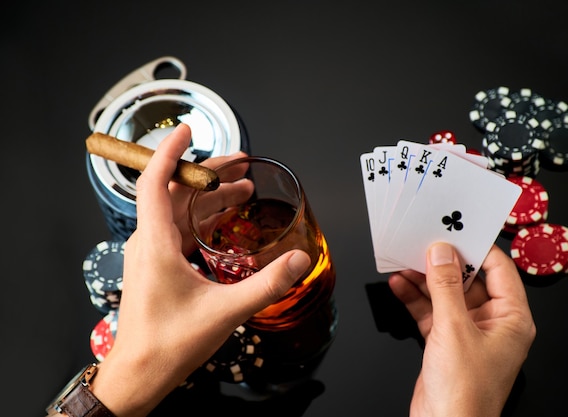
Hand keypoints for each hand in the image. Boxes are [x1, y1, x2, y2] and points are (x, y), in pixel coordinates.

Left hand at [89, 124, 310, 416]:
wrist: (140, 373)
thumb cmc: (170, 343)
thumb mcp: (225, 311)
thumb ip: (267, 284)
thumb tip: (300, 260)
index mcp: (155, 243)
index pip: (156, 182)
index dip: (170, 151)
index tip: (188, 129)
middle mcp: (149, 242)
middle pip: (177, 192)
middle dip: (210, 173)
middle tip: (242, 162)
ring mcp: (152, 254)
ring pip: (180, 211)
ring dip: (210, 197)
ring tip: (244, 189)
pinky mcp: (158, 267)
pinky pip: (180, 229)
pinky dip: (204, 218)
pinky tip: (226, 220)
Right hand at [388, 242, 535, 416]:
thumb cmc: (466, 394)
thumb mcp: (454, 330)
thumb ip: (446, 287)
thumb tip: (441, 254)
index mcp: (511, 319)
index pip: (499, 269)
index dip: (477, 248)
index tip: (456, 231)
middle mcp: (492, 323)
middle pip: (468, 280)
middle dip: (443, 263)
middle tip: (423, 243)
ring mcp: (467, 332)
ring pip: (445, 295)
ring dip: (423, 280)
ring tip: (403, 262)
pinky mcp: (446, 342)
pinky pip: (431, 311)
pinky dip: (415, 299)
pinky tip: (399, 286)